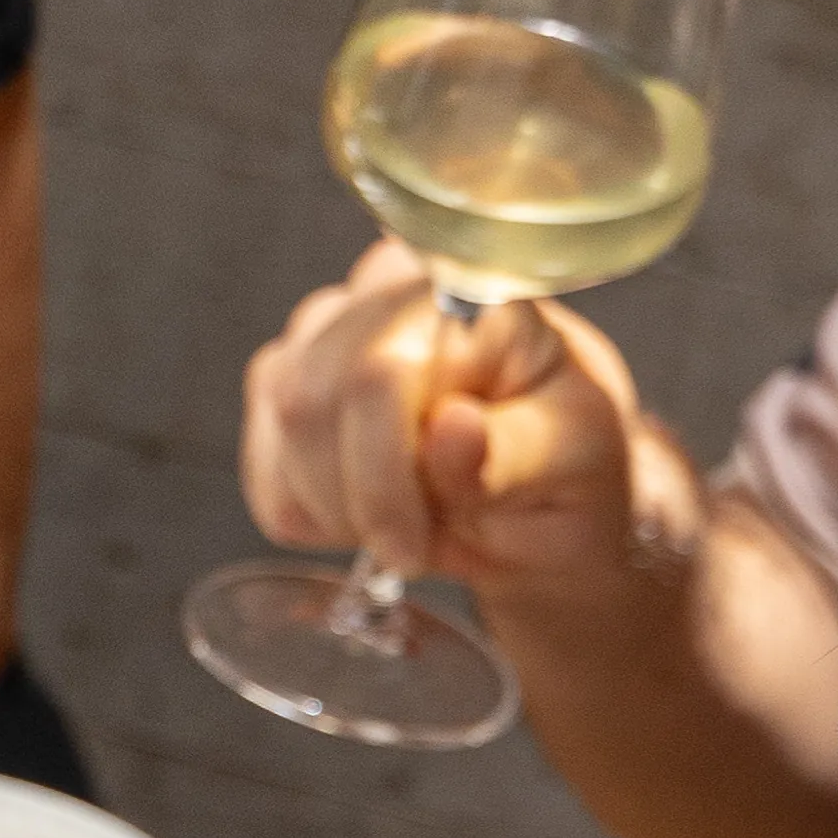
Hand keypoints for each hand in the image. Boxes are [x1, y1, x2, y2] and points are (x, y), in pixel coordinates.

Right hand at [237, 240, 704, 606]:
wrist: (543, 501)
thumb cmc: (569, 470)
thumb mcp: (574, 468)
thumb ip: (514, 453)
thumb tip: (453, 427)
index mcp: (464, 291)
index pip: (380, 369)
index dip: (382, 474)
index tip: (413, 546)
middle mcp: (381, 291)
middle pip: (309, 400)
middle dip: (359, 500)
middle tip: (418, 546)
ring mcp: (322, 335)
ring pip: (280, 430)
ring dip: (337, 509)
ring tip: (409, 524)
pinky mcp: (283, 387)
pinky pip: (263, 469)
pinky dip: (311, 517)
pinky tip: (371, 517)